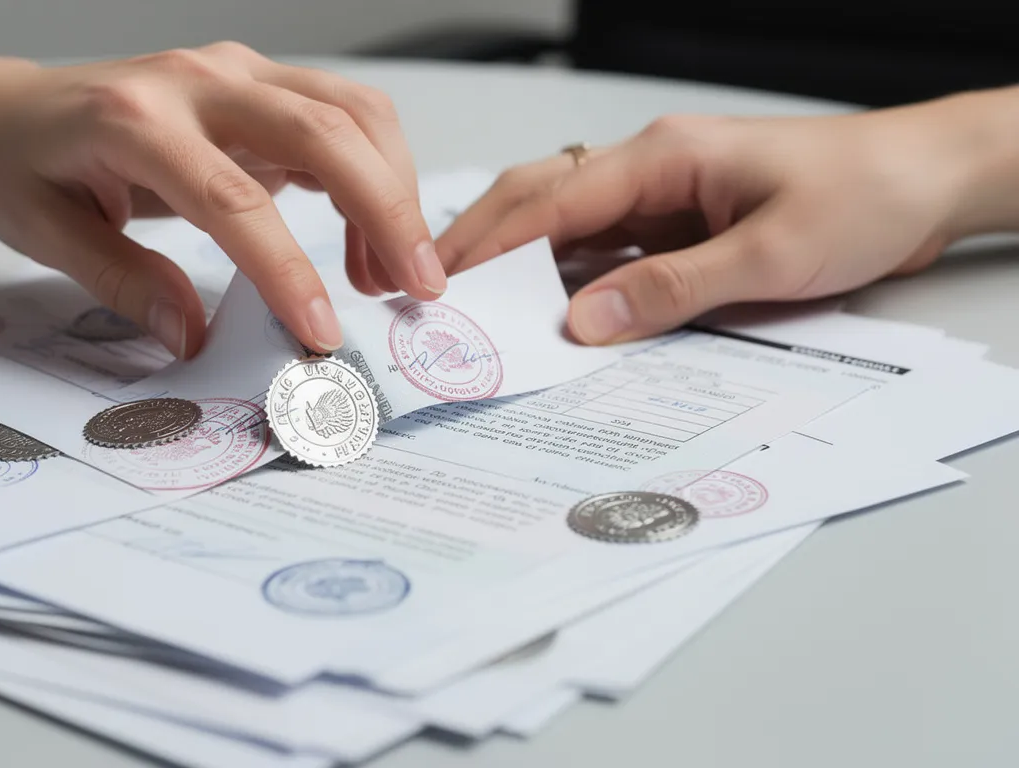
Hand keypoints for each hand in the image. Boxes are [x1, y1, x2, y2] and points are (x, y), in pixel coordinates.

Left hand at [0, 42, 447, 357]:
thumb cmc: (17, 166)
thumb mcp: (45, 234)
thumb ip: (124, 282)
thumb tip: (194, 335)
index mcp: (133, 121)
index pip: (232, 199)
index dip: (287, 270)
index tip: (320, 334)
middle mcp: (195, 81)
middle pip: (322, 132)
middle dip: (386, 211)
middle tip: (419, 287)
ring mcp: (232, 71)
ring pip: (349, 111)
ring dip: (391, 189)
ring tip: (392, 274)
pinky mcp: (254, 82)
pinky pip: (339, 112)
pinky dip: (373, 169)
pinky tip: (366, 237)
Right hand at [436, 95, 1005, 344]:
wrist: (932, 181)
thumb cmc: (866, 196)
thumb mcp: (769, 257)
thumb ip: (670, 292)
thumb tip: (582, 321)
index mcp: (662, 158)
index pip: (551, 203)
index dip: (488, 247)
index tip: (438, 284)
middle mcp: (652, 170)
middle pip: (541, 203)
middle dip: (481, 246)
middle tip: (432, 295)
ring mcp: (665, 197)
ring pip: (569, 229)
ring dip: (522, 268)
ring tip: (475, 315)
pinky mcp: (684, 226)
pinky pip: (612, 253)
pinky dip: (574, 282)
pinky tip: (551, 315)